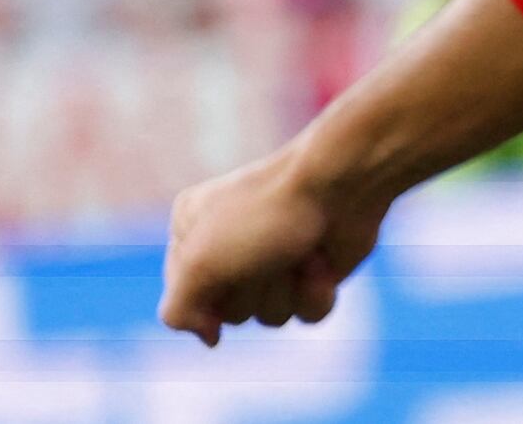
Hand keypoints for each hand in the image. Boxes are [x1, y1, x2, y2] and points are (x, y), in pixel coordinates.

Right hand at [163, 146, 377, 343]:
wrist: (344, 183)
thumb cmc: (265, 214)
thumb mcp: (198, 264)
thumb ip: (178, 311)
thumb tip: (210, 339)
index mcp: (190, 233)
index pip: (180, 302)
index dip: (205, 294)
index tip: (219, 264)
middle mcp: (230, 248)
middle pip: (229, 314)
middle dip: (252, 291)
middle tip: (265, 253)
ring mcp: (275, 260)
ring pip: (270, 317)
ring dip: (286, 290)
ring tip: (299, 250)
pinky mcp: (315, 271)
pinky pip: (306, 315)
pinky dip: (315, 294)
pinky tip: (323, 263)